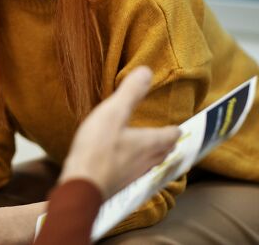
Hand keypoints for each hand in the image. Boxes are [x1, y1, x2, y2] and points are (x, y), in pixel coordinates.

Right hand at [60, 66, 180, 197]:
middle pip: (163, 152)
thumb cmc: (98, 148)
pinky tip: (123, 163)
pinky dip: (133, 165)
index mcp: (148, 143)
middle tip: (167, 137)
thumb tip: (147, 71)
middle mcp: (145, 161)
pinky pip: (132, 173)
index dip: (174, 130)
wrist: (81, 186)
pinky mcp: (117, 184)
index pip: (170, 136)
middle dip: (166, 144)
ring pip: (149, 164)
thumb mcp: (113, 113)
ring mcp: (132, 175)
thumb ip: (130, 92)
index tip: (177, 126)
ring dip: (152, 155)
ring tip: (148, 149)